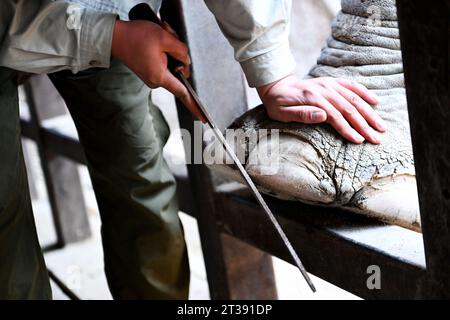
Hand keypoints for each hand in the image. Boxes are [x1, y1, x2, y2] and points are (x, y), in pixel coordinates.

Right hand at [111, 20, 205, 121]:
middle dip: (178, 53)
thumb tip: (187, 62)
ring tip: (160, 35)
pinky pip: (165, 62)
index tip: (203, 118)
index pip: (183, 93)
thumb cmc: (136, 37)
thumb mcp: (164, 38)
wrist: (114, 36)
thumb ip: (182, 51)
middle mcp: (156, 81)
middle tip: (168, 35)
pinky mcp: (150, 71)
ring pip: (172, 64)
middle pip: (179, 70)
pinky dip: (164, 50)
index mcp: (160, 77)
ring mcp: (152, 77)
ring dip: (170, 48)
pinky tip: (156, 40)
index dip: (195, 105)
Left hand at [257, 75, 385, 143]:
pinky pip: (351, 85)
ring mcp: (329, 84)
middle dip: (364, 125)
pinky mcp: (332, 82)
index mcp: (312, 99)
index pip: (335, 116)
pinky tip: (375, 102)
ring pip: (354, 98)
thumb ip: (302, 114)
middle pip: (349, 108)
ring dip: (369, 113)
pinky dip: (364, 93)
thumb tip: (323, 116)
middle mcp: (324, 89)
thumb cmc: (278, 104)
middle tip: (376, 138)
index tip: (359, 141)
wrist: (277, 86)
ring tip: (381, 126)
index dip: (348, 129)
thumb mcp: (283, 113)